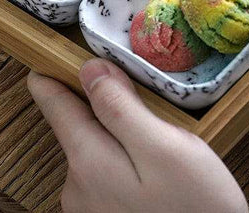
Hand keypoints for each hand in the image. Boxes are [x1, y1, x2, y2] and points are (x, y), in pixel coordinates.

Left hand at [28, 59, 247, 212]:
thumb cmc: (195, 207)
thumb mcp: (165, 147)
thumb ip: (121, 108)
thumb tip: (89, 68)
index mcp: (87, 159)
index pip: (53, 102)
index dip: (52, 72)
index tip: (52, 52)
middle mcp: (77, 184)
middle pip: (75, 123)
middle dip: (96, 101)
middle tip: (131, 86)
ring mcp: (89, 205)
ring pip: (93, 146)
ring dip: (114, 129)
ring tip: (151, 130)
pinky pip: (105, 169)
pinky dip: (121, 154)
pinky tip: (150, 163)